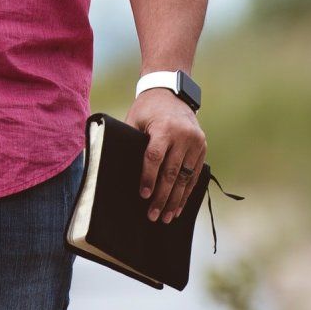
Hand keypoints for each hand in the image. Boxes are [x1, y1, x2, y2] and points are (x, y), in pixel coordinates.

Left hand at [125, 85, 205, 224]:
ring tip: (166, 217)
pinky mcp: (202, 147)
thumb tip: (108, 166)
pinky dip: (187, 192)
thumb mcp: (133, 120)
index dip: (149, 178)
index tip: (144, 196)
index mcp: (163, 127)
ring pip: (185, 177)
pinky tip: (179, 206)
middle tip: (153, 215)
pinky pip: (195, 175)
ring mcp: (195, 142)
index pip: (155, 157)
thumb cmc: (147, 109)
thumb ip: (128, 142)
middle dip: (162, 196)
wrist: (171, 92)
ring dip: (175, 200)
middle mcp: (183, 135)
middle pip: (171, 172)